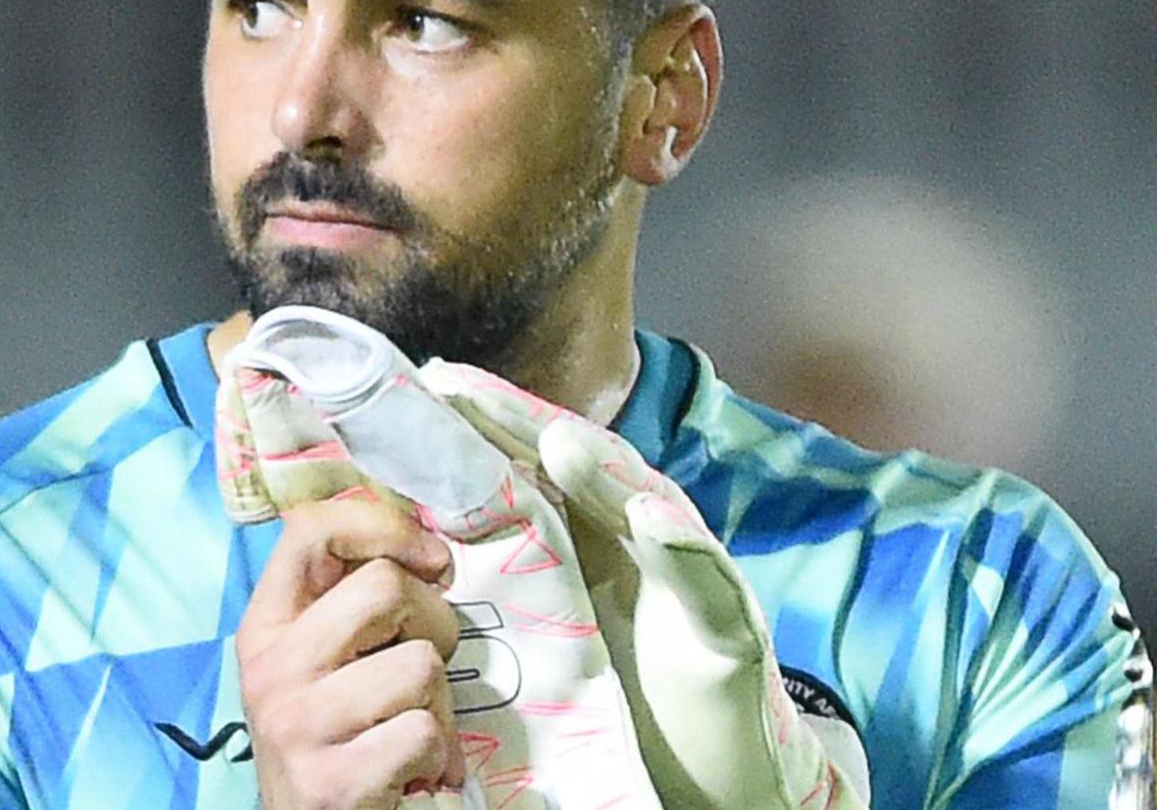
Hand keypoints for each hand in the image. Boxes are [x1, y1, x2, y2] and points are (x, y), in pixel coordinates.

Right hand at [235, 498, 468, 808]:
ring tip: (413, 728)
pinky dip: (438, 755)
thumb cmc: (337, 737)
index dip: (385, 528)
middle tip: (428, 664)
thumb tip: (427, 552)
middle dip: (434, 621)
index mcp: (265, 627)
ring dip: (440, 702)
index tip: (430, 560)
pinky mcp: (331, 781)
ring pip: (420, 663)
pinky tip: (412, 772)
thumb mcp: (322, 662)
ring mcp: (297, 725)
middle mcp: (271, 668)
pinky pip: (424, 732)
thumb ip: (351, 604)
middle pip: (385, 586)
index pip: (312, 531)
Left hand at [422, 363, 872, 809]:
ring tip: (560, 442)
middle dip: (529, 426)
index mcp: (594, 539)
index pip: (537, 470)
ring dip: (604, 474)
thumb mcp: (558, 630)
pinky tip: (651, 520)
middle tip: (471, 390)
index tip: (434, 386)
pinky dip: (681, 548)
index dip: (490, 427)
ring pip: (647, 506)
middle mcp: (640, 542)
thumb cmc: (633, 693)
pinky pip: (706, 585)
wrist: (716, 770)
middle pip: (585, 467)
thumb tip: (428, 529)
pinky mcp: (729, 632)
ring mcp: (689, 579)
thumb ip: (513, 574)